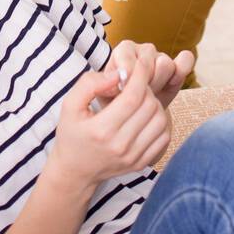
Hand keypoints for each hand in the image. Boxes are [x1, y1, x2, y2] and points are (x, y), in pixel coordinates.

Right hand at [51, 54, 171, 190]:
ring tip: (140, 100)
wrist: (75, 171)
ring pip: (160, 120)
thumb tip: (118, 74)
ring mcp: (133, 157)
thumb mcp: (69, 105)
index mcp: (101, 130)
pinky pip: (163, 136)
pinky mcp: (141, 163)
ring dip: (154, 104)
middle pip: (149, 107)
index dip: (140, 75)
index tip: (141, 62)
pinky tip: (145, 116)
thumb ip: (90, 84)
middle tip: (135, 84)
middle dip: (146, 88)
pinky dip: (159, 121)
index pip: (132, 97)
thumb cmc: (72, 134)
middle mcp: (120, 146)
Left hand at [108, 40, 193, 110]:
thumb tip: (121, 80)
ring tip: (150, 94)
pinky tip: (170, 85)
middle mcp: (143, 50)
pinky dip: (180, 73)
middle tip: (137, 96)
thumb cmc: (116, 103)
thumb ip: (105, 83)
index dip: (126, 80)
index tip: (122, 93)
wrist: (136, 114)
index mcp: (123, 51)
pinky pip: (185, 60)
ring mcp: (162, 57)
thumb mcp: (103, 94)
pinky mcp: (178, 66)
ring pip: (165, 64)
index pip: (127, 60)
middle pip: (148, 61)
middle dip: (143, 83)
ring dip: (159, 83)